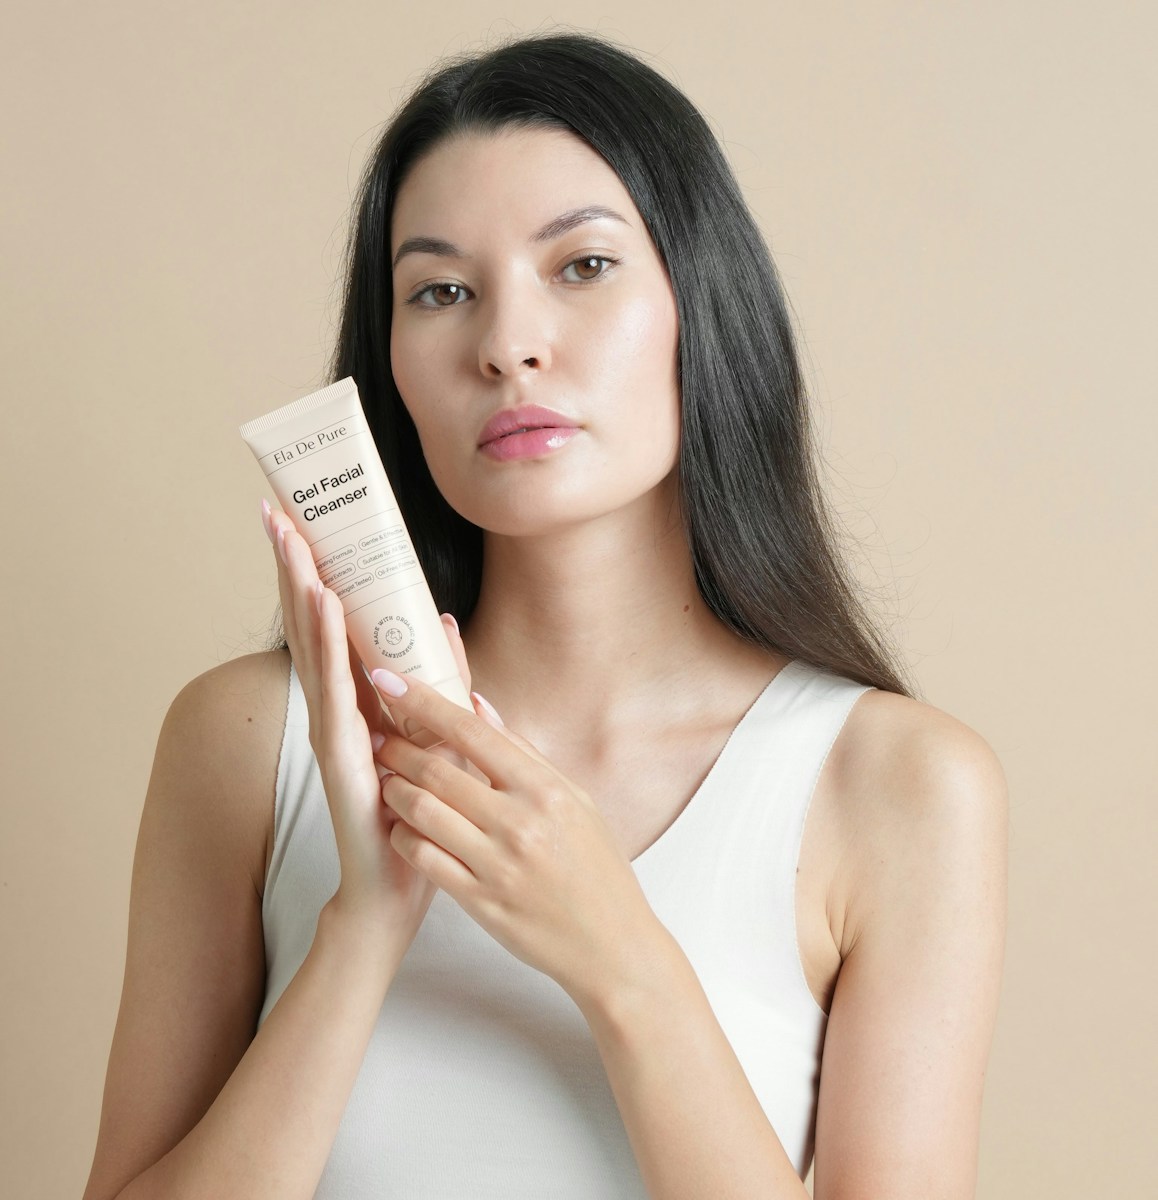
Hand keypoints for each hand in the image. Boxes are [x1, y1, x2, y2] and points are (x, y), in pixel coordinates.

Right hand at [263, 501, 440, 949]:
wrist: (397, 882)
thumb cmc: (411, 810)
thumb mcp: (434, 729)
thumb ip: (438, 677)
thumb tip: (442, 622)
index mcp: (358, 698)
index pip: (331, 624)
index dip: (315, 572)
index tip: (301, 522)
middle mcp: (337, 708)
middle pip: (311, 624)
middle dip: (294, 567)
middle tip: (273, 511)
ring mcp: (334, 730)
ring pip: (315, 648)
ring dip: (303, 590)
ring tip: (291, 541)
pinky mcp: (342, 756)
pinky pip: (336, 690)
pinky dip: (329, 646)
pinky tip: (324, 606)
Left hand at [367, 660, 661, 1008]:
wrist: (613, 944)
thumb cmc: (596, 867)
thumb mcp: (574, 800)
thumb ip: (523, 753)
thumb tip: (478, 705)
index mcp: (546, 789)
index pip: (471, 731)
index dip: (424, 701)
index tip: (390, 680)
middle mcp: (521, 822)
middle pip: (437, 769)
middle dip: (397, 747)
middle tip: (380, 737)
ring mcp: (498, 864)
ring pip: (421, 812)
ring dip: (394, 790)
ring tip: (387, 781)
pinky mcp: (480, 902)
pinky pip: (424, 858)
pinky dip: (403, 836)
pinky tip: (400, 828)